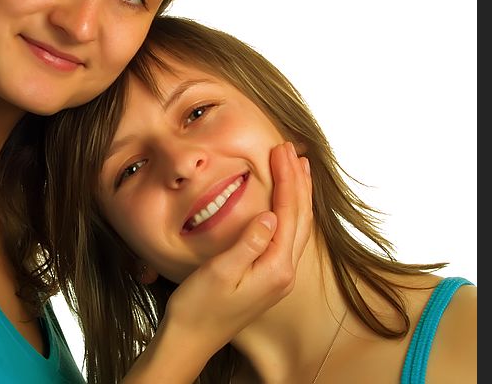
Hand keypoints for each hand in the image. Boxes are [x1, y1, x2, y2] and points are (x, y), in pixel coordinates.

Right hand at [124, 142, 312, 381]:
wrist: (190, 341)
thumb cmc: (198, 309)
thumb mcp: (220, 273)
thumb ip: (248, 243)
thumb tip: (271, 216)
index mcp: (275, 269)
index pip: (288, 213)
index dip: (287, 179)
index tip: (282, 151)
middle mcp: (283, 274)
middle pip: (300, 218)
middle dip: (297, 181)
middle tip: (291, 149)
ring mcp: (277, 278)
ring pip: (297, 227)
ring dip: (297, 195)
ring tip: (298, 168)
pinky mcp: (268, 279)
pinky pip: (287, 237)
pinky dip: (289, 213)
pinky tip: (283, 204)